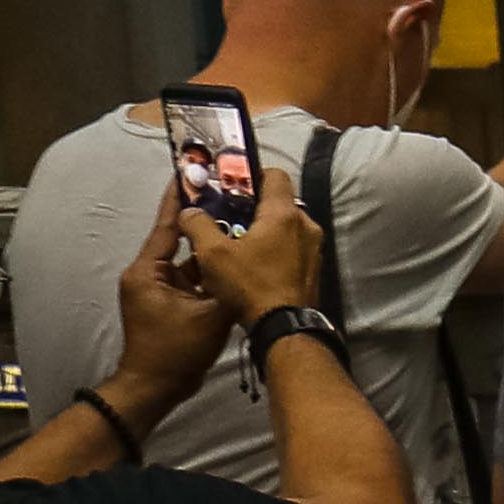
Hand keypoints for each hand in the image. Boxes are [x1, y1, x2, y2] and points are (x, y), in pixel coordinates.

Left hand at [111, 182, 225, 397]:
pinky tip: (236, 263)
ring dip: (213, 251)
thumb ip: (228, 283)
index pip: (166, 225)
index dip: (179, 198)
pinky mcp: (169, 303)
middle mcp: (149, 274)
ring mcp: (158, 290)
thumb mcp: (209, 315)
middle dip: (205, 223)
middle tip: (231, 199)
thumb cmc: (175, 350)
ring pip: (191, 262)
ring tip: (241, 229)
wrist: (155, 388)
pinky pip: (193, 280)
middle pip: (181, 241)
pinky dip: (211, 273)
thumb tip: (249, 258)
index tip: (189, 170)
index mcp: (148, 270)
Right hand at [173, 183, 332, 330]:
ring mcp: (313, 248)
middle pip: (278, 201)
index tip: (229, 187)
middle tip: (226, 217)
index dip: (250, 176)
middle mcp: (306, 225)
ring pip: (285, 226)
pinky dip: (274, 248)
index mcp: (284, 214)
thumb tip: (189, 211)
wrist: (284, 328)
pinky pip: (292, 247)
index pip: (273, 175)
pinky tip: (253, 264)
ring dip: (262, 229)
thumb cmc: (250, 287)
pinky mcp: (313, 269)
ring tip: (236, 243)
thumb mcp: (212, 254)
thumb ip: (198, 225)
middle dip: (252, 206)